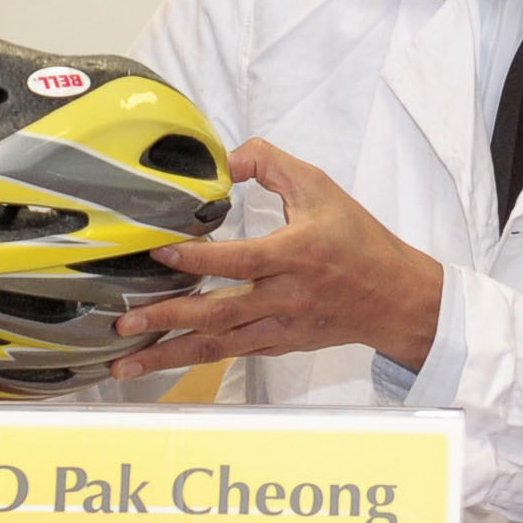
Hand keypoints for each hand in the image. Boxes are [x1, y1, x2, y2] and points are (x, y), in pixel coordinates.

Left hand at [111, 139, 444, 380]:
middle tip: (125, 322)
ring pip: (220, 345)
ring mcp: (283, 327)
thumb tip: (224, 159)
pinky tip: (164, 361)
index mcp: (299, 255)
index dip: (199, 258)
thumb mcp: (320, 187)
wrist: (396, 297)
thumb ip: (270, 165)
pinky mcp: (281, 344)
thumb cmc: (358, 239)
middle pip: (221, 313)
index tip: (159, 253)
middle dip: (169, 319)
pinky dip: (196, 359)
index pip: (241, 260)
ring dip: (170, 355)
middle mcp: (288, 297)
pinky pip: (233, 354)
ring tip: (126, 363)